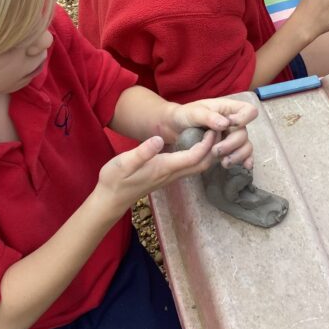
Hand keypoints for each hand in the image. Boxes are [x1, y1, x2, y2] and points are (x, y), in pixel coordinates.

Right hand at [97, 132, 220, 212]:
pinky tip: (195, 145)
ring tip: (210, 135)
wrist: (111, 199)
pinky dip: (198, 156)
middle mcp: (171, 174)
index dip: (207, 143)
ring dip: (207, 153)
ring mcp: (170, 177)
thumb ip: (142, 152)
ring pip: (197, 167)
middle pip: (202, 164)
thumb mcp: (124, 162)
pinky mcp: (166, 177)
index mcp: (164, 167)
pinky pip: (189, 168)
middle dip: (213, 148)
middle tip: (217, 130)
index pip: (194, 156)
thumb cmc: (115, 180)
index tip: (213, 128)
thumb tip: (159, 139)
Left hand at [162, 97, 256, 168]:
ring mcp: (232, 136)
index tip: (228, 125)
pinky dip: (244, 160)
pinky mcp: (229, 149)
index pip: (248, 110)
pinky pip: (242, 155)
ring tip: (224, 163)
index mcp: (228, 109)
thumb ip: (208, 116)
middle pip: (244, 133)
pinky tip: (244, 166)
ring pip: (245, 146)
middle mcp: (233, 123)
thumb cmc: (184, 115)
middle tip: (215, 151)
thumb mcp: (194, 112)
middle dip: (232, 144)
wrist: (174, 128)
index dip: (243, 118)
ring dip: (238, 155)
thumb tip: (226, 124)